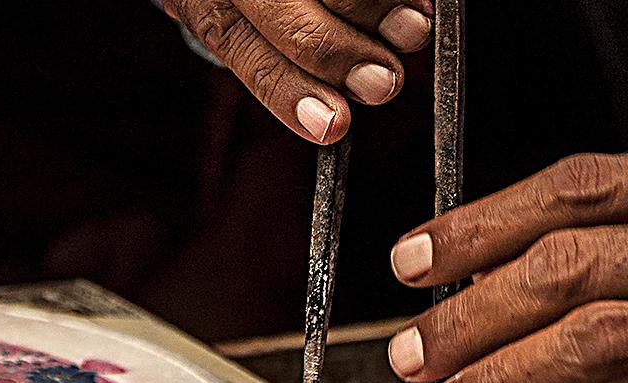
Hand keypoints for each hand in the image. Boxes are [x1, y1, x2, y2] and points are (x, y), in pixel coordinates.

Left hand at [164, 0, 432, 143]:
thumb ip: (275, 69)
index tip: (333, 125)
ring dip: (376, 8)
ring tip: (412, 33)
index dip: (289, 91)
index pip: (243, 47)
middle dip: (339, 53)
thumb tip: (327, 122)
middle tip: (384, 83)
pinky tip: (421, 3)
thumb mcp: (239, 28)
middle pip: (289, 17)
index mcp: (206, 4)